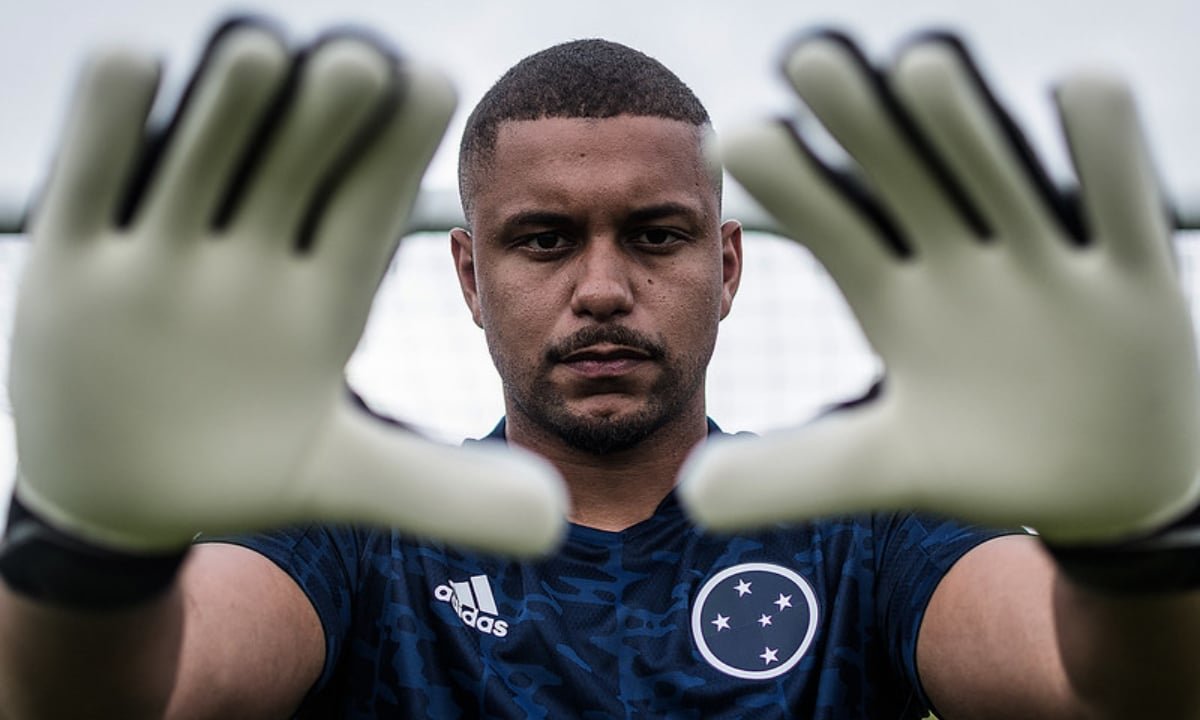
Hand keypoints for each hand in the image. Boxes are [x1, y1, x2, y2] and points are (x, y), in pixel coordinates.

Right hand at [8, 19, 565, 554]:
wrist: (128, 492)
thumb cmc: (249, 467)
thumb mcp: (349, 478)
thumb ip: (447, 493)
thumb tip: (555, 522)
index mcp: (322, 297)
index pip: (363, 208)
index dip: (394, 149)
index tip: (436, 84)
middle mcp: (247, 260)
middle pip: (289, 169)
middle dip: (323, 118)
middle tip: (360, 60)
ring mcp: (159, 257)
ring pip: (196, 162)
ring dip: (226, 107)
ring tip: (263, 51)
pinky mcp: (70, 266)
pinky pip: (89, 182)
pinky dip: (105, 127)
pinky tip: (128, 65)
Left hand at [680, 31, 1199, 541]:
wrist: (1099, 482)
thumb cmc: (982, 457)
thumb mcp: (885, 468)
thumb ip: (795, 474)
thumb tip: (692, 499)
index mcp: (896, 299)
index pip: (836, 230)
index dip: (793, 188)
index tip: (732, 138)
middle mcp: (962, 265)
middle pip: (908, 182)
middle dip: (865, 129)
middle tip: (807, 58)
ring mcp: (1044, 265)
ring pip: (1001, 182)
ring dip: (965, 131)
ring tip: (919, 68)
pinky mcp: (1134, 280)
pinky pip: (1120, 208)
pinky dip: (1107, 157)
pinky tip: (1084, 89)